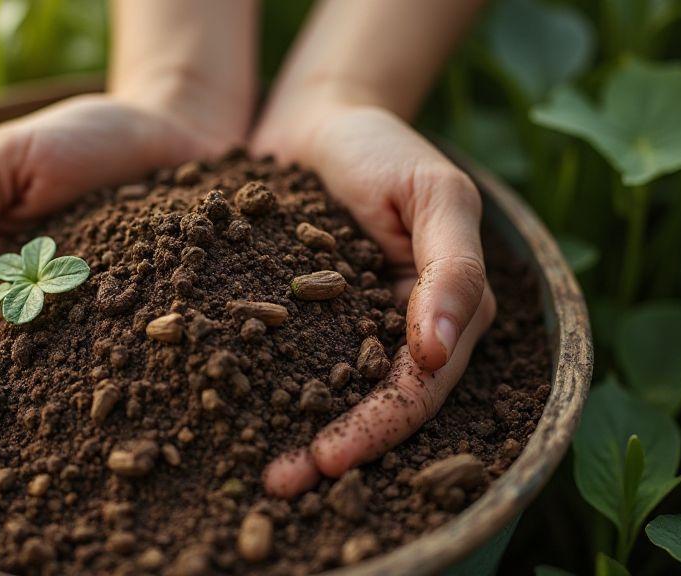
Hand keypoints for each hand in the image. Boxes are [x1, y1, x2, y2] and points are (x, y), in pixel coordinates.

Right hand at [0, 94, 235, 423]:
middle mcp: (16, 286)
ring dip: (5, 394)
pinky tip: (71, 412)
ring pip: (22, 361)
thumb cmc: (87, 135)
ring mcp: (65, 306)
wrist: (174, 132)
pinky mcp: (112, 316)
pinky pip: (84, 355)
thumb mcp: (12, 159)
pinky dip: (71, 384)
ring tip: (4, 425)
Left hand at [252, 103, 496, 496]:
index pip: (418, 388)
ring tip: (257, 475)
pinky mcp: (304, 319)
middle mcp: (402, 332)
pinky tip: (228, 421)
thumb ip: (452, 266)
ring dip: (296, 437)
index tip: (326, 459)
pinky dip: (265, 397)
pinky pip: (288, 365)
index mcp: (448, 312)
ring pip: (330, 397)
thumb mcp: (433, 192)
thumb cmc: (382, 148)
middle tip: (278, 485)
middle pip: (376, 408)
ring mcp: (351, 329)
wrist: (320, 119)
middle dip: (335, 451)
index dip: (378, 427)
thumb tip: (440, 350)